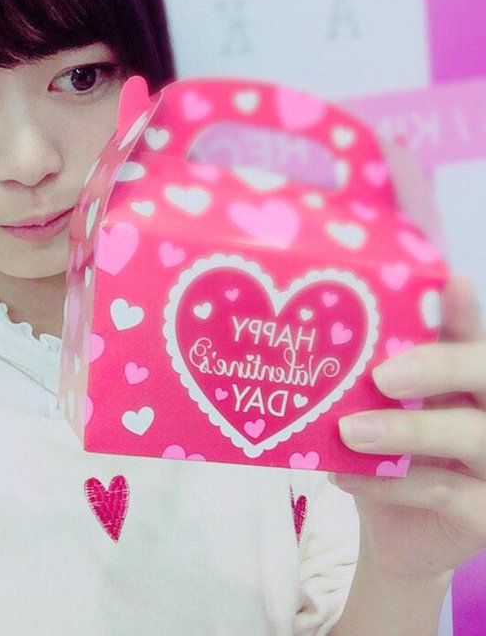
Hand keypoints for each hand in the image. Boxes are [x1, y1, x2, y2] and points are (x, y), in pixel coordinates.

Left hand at [332, 276, 485, 579]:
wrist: (393, 533)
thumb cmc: (388, 457)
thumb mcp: (381, 412)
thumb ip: (377, 376)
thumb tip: (343, 331)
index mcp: (469, 383)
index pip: (474, 340)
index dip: (465, 312)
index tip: (451, 283)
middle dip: (441, 366)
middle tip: (383, 375)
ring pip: (473, 435)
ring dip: (407, 431)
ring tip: (349, 432)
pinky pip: (444, 493)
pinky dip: (389, 484)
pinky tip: (344, 477)